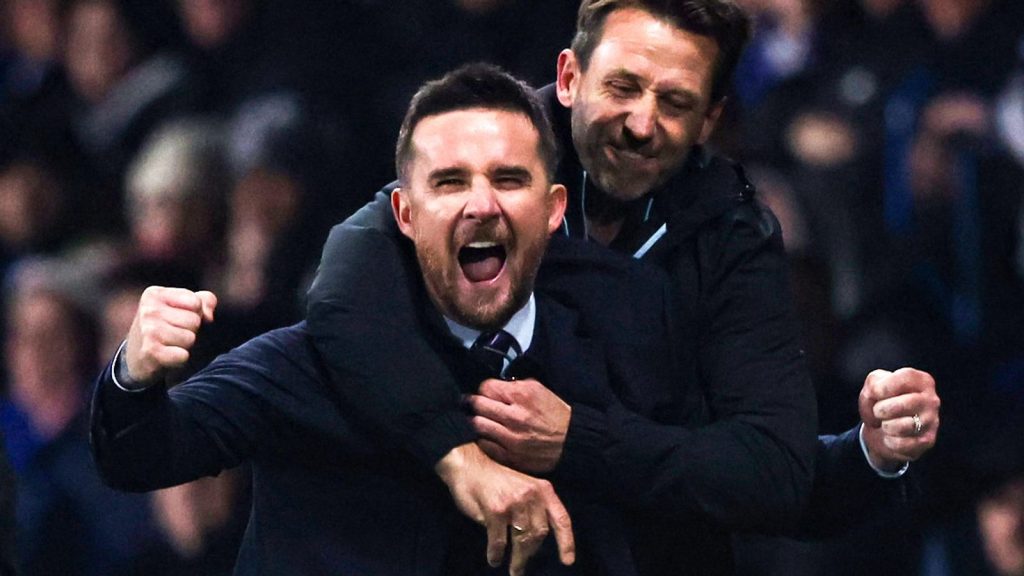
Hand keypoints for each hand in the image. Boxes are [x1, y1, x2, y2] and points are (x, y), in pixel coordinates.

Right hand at [125, 286, 216, 382]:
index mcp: (155, 294)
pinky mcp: (150, 351)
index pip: (196, 303)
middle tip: (173, 336)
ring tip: (169, 346)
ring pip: (190, 339)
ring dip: (185, 346)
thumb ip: (205, 301)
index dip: (196, 314)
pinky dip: (180, 360)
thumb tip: (209, 316)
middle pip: (194, 321)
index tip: (179, 320)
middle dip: (190, 331)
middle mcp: (148, 310)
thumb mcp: (184, 308)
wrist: (138, 359)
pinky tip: (166, 358)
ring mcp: (147, 330)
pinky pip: (183, 355)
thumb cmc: (168, 330)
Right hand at [435, 443, 574, 575]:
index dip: (566, 542)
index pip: (561, 519)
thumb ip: (533, 509)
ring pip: (522, 540)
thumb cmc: (496, 480)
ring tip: (514, 570)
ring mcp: (514, 503)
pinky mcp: (496, 511)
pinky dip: (496, 554)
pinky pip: (500, 541)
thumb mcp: (524, 488)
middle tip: (522, 568)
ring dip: (518, 559)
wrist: (468, 465)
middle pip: (539, 534)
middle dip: (531, 554)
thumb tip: (534, 541)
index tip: (567, 561)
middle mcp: (531, 496)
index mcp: (542, 490)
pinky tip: (494, 559)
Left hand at [466, 378, 570, 473]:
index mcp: (522, 396)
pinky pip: (485, 446)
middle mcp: (514, 417)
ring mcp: (511, 439)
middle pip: (477, 405)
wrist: (572, 442)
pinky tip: (488, 436)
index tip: (485, 393)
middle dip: (473, 403)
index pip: (485, 387)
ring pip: (477, 426)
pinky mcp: (511, 457)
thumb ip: (514, 386)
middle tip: (472, 405)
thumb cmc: (555, 415)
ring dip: (476, 421)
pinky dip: (484, 439)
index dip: (484, 390)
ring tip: (478, 420)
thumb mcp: (538, 390)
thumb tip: (492, 388)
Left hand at [858, 368, 939, 470]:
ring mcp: (932, 421)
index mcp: (921, 381)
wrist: (881, 430)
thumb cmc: (881, 402)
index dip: (885, 387)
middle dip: (881, 409)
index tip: (875, 393)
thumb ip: (873, 385)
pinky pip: (902, 444)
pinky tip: (891, 437)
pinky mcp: (928, 440)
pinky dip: (889, 441)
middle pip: (904, 404)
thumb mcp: (873, 386)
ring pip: (905, 426)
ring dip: (886, 426)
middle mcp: (931, 400)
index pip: (906, 377)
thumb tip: (877, 394)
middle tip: (878, 412)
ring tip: (886, 424)